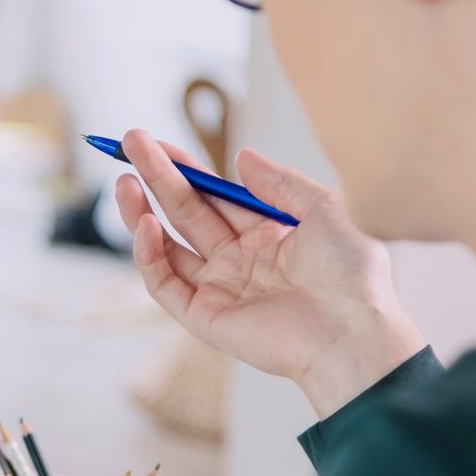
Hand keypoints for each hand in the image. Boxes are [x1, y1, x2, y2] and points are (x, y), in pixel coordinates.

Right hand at [114, 129, 425, 419]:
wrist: (351, 333)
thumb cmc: (350, 277)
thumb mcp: (323, 210)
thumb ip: (279, 182)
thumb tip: (241, 157)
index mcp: (269, 237)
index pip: (216, 197)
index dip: (188, 169)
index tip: (160, 143)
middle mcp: (240, 262)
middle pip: (188, 213)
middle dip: (159, 178)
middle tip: (130, 142)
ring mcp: (220, 289)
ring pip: (168, 246)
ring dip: (142, 212)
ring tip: (125, 181)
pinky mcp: (205, 316)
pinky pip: (166, 283)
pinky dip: (149, 256)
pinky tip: (146, 223)